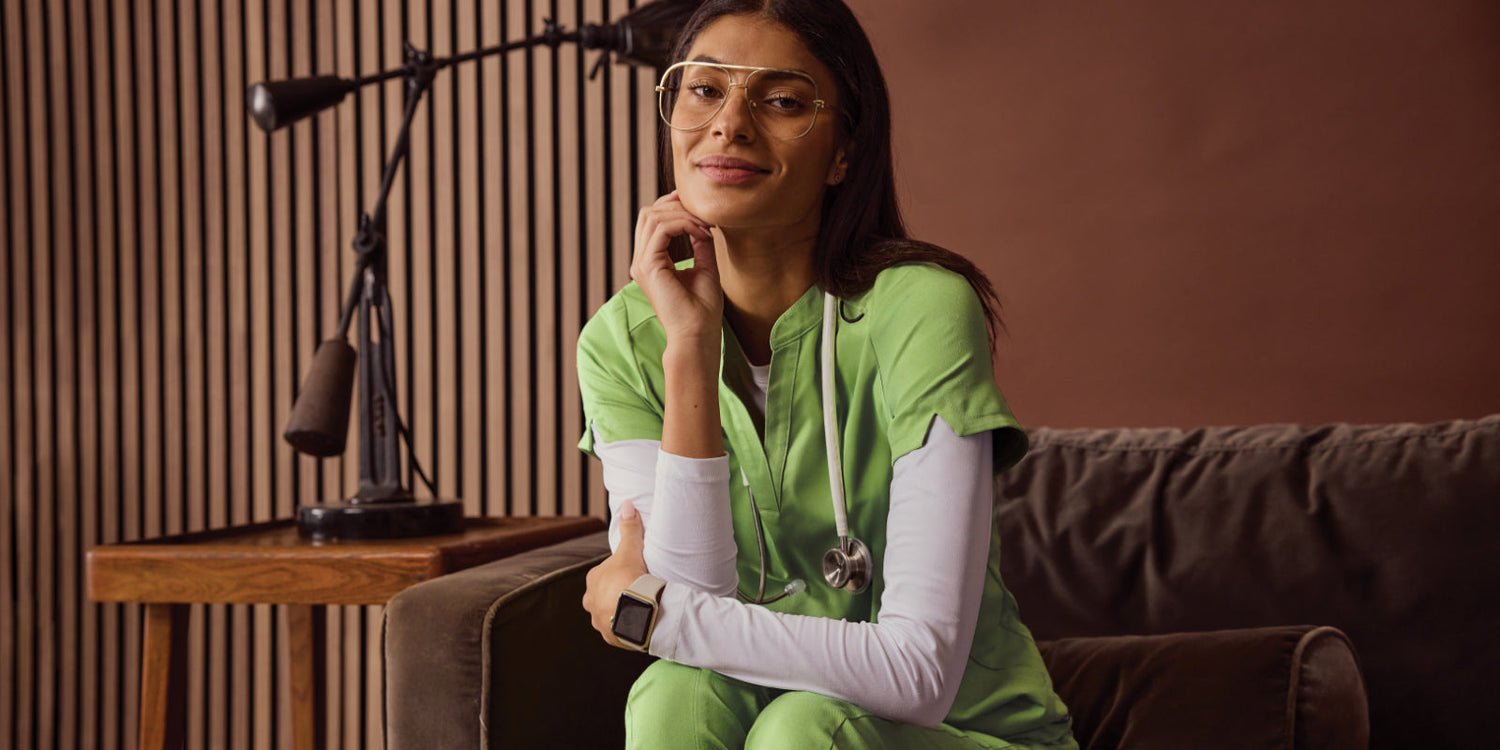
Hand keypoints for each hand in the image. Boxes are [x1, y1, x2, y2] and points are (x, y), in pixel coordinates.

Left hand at [583, 501, 651, 648]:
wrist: (637, 610)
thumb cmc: (630, 578)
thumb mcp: (630, 549)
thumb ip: (629, 528)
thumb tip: (627, 505)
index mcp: (593, 580)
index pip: (605, 574)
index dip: (620, 573)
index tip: (633, 574)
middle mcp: (591, 601)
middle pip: (604, 595)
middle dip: (616, 594)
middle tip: (637, 592)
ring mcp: (599, 621)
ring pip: (609, 614)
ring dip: (621, 612)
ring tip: (640, 609)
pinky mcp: (610, 636)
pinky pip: (618, 631)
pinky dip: (627, 628)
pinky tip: (639, 623)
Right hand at [631, 191, 721, 346]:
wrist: (697, 335)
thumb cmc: (702, 311)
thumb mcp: (705, 267)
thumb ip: (700, 242)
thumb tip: (703, 221)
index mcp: (651, 262)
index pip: (653, 221)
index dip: (675, 208)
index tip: (702, 212)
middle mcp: (642, 261)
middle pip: (649, 213)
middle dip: (677, 205)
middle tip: (704, 213)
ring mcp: (642, 263)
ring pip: (654, 217)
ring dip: (683, 215)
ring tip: (706, 226)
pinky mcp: (648, 266)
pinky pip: (661, 229)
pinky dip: (683, 224)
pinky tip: (701, 232)